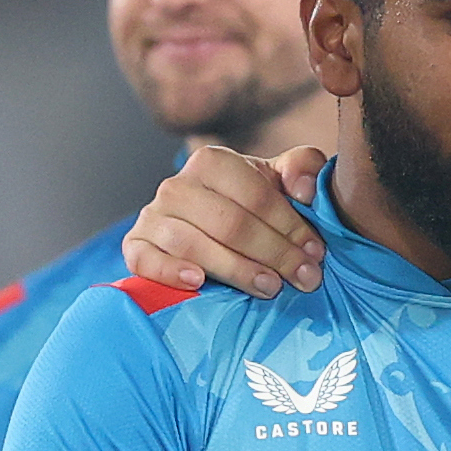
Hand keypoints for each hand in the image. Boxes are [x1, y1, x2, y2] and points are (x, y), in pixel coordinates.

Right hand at [119, 142, 330, 297]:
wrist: (204, 228)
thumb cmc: (249, 206)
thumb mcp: (279, 181)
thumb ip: (303, 169)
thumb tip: (304, 189)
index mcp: (212, 162)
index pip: (255, 196)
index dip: (290, 226)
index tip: (316, 252)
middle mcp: (176, 186)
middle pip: (229, 223)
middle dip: (273, 253)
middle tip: (303, 277)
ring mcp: (152, 217)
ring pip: (194, 244)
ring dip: (236, 269)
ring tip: (269, 287)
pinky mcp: (135, 246)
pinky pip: (146, 261)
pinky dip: (170, 272)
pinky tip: (198, 283)